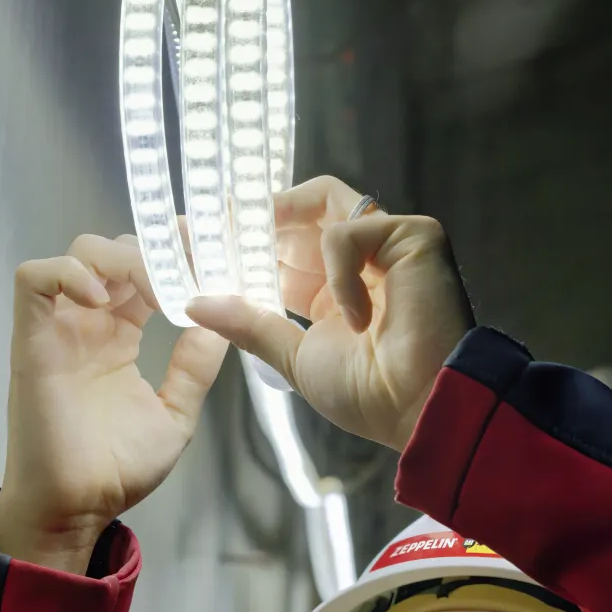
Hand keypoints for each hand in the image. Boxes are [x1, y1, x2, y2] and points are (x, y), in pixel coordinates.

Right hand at [0, 235, 228, 573]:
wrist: (77, 508)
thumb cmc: (117, 469)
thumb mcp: (175, 413)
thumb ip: (194, 367)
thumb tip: (221, 322)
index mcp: (121, 335)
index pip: (146, 272)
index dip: (176, 258)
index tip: (211, 254)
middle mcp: (89, 323)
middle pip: (115, 251)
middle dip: (156, 250)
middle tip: (191, 268)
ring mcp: (59, 328)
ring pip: (79, 254)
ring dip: (120, 258)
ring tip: (154, 289)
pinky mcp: (31, 338)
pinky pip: (33, 280)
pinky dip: (67, 273)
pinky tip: (102, 300)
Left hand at [185, 176, 473, 450]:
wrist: (420, 411)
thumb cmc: (369, 395)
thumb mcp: (292, 356)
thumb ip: (248, 324)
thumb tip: (195, 303)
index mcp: (332, 287)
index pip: (278, 246)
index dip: (238, 243)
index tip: (191, 240)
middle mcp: (360, 260)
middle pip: (297, 213)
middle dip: (247, 223)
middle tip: (203, 231)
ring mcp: (390, 243)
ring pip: (324, 200)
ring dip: (280, 224)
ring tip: (251, 253)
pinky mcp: (416, 235)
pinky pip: (353, 229)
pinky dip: (339, 270)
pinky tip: (354, 318)